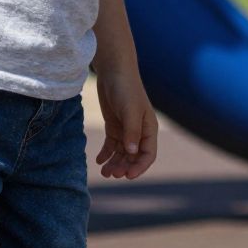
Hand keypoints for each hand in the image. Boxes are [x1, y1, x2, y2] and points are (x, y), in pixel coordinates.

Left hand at [94, 62, 158, 179]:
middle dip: (124, 167)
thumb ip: (131, 132)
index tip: (128, 176)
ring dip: (114, 163)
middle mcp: (139, 132)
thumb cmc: (126, 89)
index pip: (148, 154)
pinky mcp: (114, 126)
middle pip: (133, 157)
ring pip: (122, 153)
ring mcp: (126, 130)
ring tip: (104, 172)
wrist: (114, 71)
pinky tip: (99, 160)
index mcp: (149, 129)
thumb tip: (132, 153)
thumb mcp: (129, 110)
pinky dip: (106, 154)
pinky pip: (111, 145)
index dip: (139, 167)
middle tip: (111, 174)